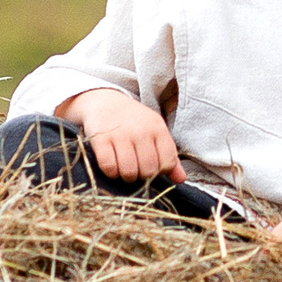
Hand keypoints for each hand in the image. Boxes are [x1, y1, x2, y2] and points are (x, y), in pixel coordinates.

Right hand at [57, 89, 178, 182]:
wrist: (104, 101)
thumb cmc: (133, 121)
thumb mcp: (155, 132)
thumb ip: (169, 156)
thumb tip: (181, 179)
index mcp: (158, 128)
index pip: (168, 163)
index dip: (161, 171)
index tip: (152, 166)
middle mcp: (141, 131)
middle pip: (148, 171)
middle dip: (142, 176)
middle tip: (136, 168)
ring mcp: (120, 135)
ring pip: (129, 172)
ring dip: (126, 176)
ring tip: (124, 167)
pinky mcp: (101, 139)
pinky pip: (109, 168)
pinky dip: (111, 172)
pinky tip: (112, 164)